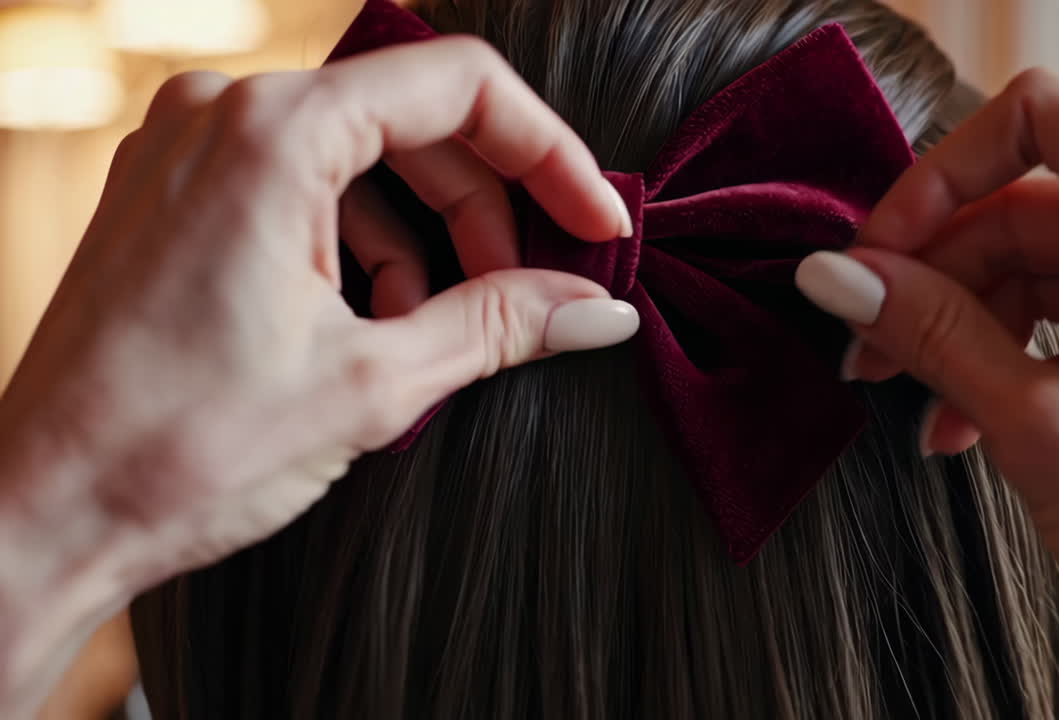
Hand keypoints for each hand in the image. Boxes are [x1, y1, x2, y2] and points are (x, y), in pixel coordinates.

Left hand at [0, 37, 637, 587]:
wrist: (43, 514)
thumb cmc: (183, 447)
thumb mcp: (373, 384)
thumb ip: (501, 324)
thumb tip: (600, 309)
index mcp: (272, 134)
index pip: (460, 87)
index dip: (550, 153)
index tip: (595, 222)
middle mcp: (220, 114)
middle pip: (413, 119)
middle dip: (489, 204)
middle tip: (537, 288)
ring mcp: (188, 151)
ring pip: (361, 156)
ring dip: (425, 235)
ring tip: (438, 328)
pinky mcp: (175, 197)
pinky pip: (303, 186)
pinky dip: (360, 244)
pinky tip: (374, 323)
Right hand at [797, 69, 1058, 716]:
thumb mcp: (1033, 419)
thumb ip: (925, 328)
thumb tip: (834, 273)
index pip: (1033, 121)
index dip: (934, 182)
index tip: (874, 252)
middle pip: (1017, 205)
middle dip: (929, 278)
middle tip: (865, 342)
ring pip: (1024, 261)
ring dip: (954, 328)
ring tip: (910, 396)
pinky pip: (1053, 307)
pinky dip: (996, 354)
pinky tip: (959, 419)